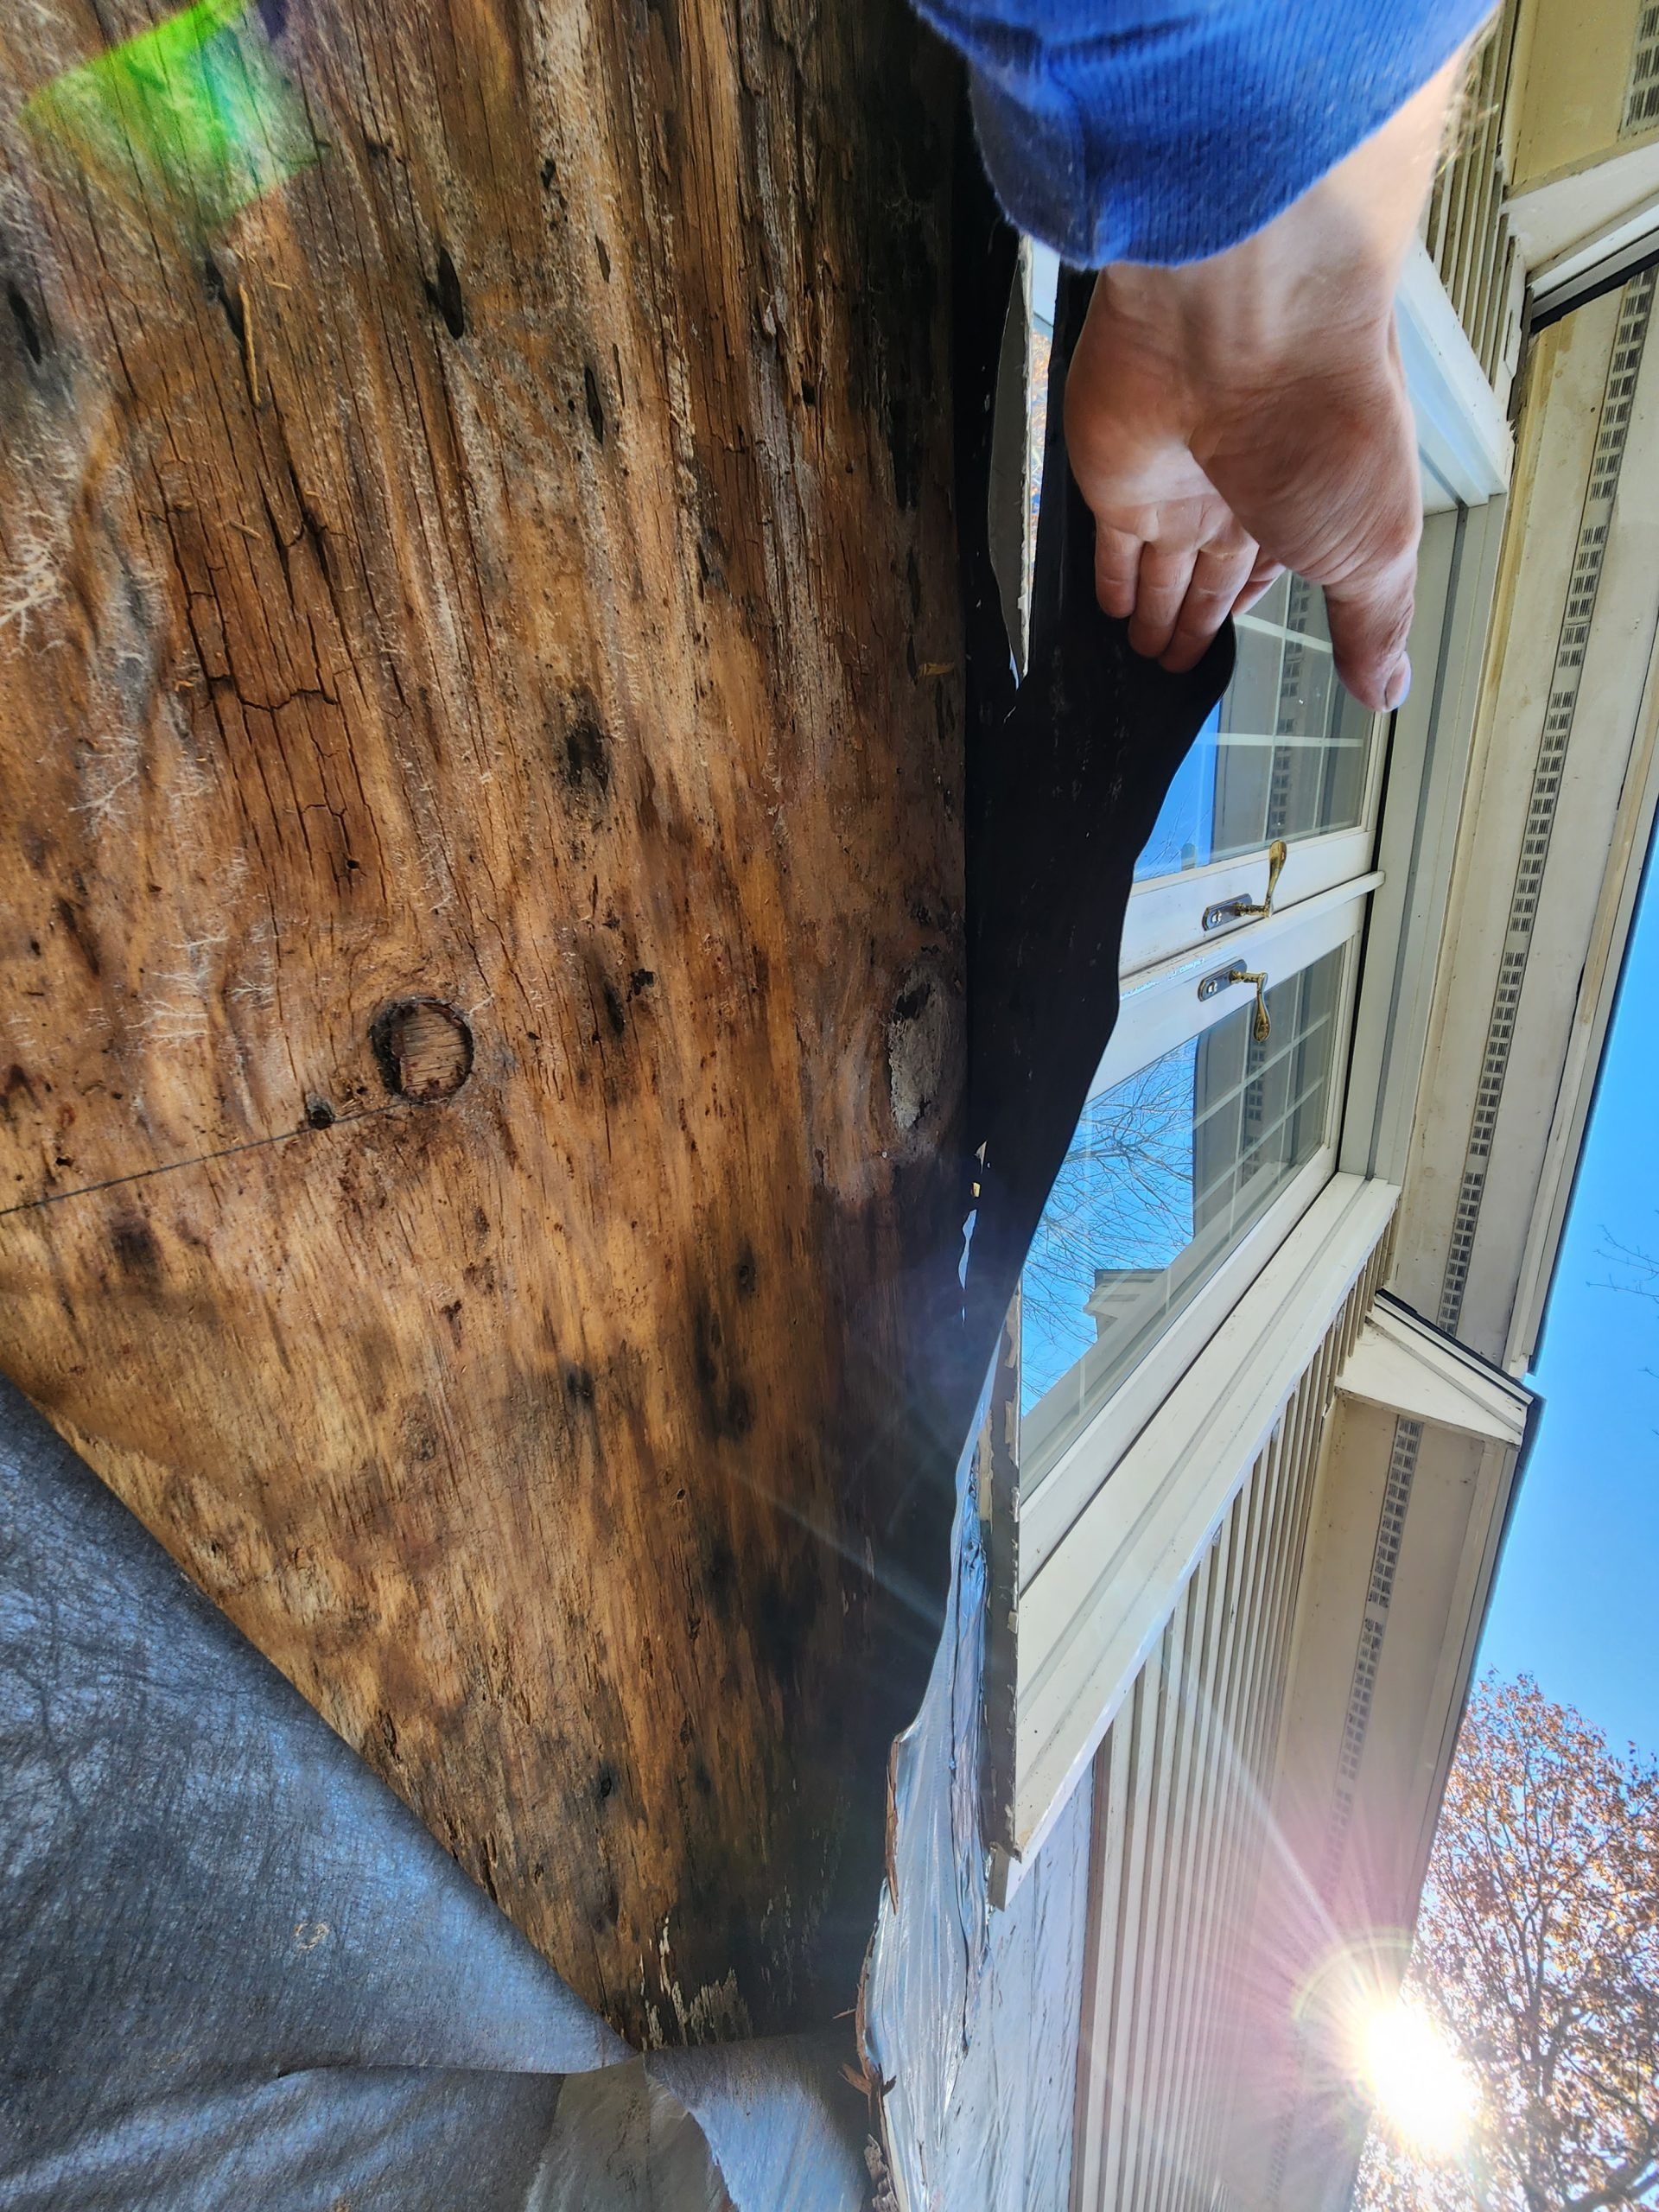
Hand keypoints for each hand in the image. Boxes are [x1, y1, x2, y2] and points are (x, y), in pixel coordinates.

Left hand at [1062, 51, 1466, 712]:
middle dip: (1198, 614)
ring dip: (1153, 609)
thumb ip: (1373, 620)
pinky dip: (1109, 577)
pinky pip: (1107, 541)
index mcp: (1314, 500)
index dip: (1254, 599)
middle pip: (1212, 567)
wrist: (1248, 327)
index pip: (1279, 563)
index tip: (1237, 628)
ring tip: (1144, 652)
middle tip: (1179, 659)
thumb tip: (1390, 689)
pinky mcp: (1118, 476)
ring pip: (1161, 563)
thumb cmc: (1328, 419)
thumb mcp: (1375, 545)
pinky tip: (1110, 606)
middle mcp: (1244, 487)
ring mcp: (1178, 479)